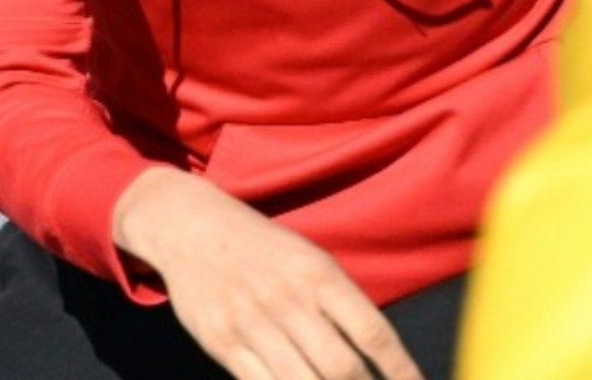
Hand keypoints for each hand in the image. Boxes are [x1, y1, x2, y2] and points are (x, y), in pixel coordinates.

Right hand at [113, 168, 422, 379]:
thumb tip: (377, 353)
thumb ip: (340, 302)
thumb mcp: (308, 258)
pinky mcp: (222, 343)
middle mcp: (289, 299)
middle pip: (341, 367)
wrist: (191, 226)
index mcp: (319, 273)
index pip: (373, 331)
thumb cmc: (261, 247)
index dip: (400, 369)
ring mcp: (253, 324)